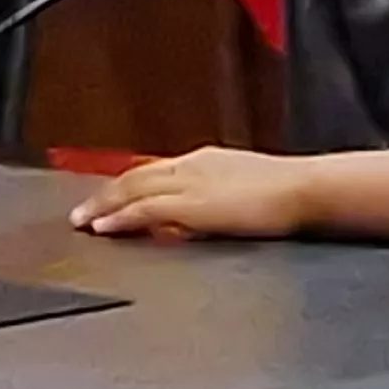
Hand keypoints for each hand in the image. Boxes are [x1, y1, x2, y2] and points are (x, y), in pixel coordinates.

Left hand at [69, 145, 310, 239]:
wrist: (306, 189)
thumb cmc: (289, 194)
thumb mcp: (247, 189)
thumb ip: (222, 199)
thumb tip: (208, 216)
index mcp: (205, 161)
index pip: (154, 171)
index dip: (128, 186)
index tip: (111, 198)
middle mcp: (190, 166)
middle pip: (134, 176)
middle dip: (106, 194)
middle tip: (82, 211)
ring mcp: (189, 183)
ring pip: (132, 189)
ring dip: (104, 205)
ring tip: (83, 221)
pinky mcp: (192, 204)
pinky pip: (144, 208)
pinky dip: (120, 216)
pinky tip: (104, 227)